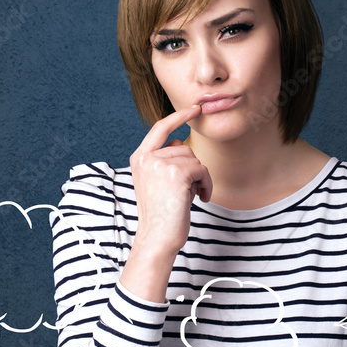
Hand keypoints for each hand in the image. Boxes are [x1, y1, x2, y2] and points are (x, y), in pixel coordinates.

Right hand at [120, 105, 212, 302]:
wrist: (158, 238)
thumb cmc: (162, 214)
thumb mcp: (157, 182)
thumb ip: (165, 161)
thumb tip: (181, 143)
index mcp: (140, 158)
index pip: (160, 128)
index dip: (178, 117)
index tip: (194, 108)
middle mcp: (147, 158)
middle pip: (184, 148)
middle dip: (193, 168)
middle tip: (188, 191)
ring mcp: (160, 164)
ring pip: (195, 159)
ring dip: (200, 178)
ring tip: (191, 196)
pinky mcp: (177, 173)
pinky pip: (202, 170)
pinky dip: (206, 184)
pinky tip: (199, 199)